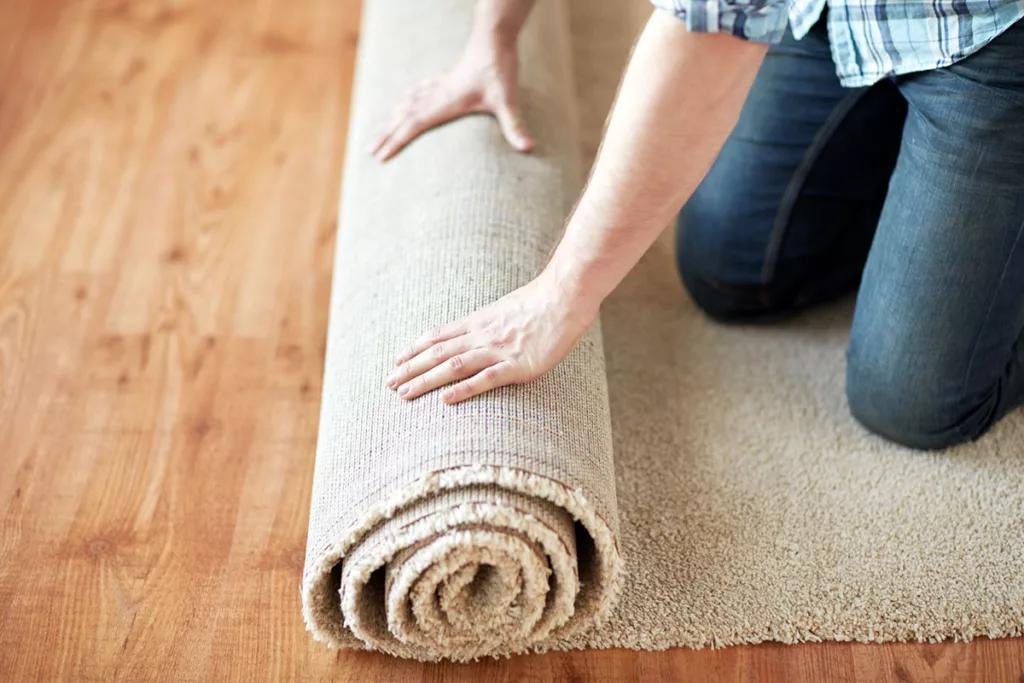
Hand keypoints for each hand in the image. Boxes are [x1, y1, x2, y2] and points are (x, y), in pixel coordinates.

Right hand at [369, 27, 534, 160]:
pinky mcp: (447, 80)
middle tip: (368, 150)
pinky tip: (403, 101)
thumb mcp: (508, 99)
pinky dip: (406, 100)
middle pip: (403, 116)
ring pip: (407, 103)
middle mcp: (438, 95)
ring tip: (377, 131)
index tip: (380, 156)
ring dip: (391, 118)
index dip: (396, 141)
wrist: (495, 37)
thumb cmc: (499, 68)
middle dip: (385, 134)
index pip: (414, 125)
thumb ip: (514, 124)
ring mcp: (440, 87)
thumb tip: (528, 148)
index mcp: (445, 102)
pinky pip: (419, 92)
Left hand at [386, 274, 596, 403]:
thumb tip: (478, 331)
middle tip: (388, 383)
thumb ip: (490, 322)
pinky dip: (464, 390)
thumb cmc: (542, 302)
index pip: (438, 336)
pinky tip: (446, 400)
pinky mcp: (518, 365)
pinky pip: (485, 379)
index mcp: (479, 322)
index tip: (396, 360)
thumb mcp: (507, 308)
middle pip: (437, 353)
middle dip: (410, 368)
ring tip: (404, 394)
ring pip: (453, 366)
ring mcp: (499, 350)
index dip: (414, 348)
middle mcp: (482, 335)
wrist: (565, 296)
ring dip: (425, 381)